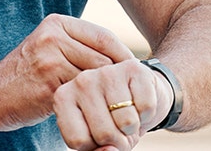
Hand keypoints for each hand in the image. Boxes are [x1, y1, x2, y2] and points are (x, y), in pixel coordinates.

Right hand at [0, 14, 134, 129]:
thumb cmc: (27, 74)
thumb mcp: (50, 47)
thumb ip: (79, 45)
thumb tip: (123, 58)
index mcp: (57, 23)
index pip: (103, 36)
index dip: (123, 56)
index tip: (135, 73)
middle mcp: (53, 37)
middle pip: (103, 57)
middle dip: (118, 77)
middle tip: (130, 94)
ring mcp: (50, 60)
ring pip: (95, 77)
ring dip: (108, 93)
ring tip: (117, 104)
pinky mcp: (49, 84)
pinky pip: (82, 95)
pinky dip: (93, 105)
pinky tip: (97, 112)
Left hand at [54, 59, 171, 150]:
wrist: (139, 94)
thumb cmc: (112, 120)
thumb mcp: (97, 139)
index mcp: (63, 98)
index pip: (79, 141)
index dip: (96, 146)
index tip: (99, 136)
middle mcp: (81, 81)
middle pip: (104, 134)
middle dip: (118, 139)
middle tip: (118, 127)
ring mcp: (106, 71)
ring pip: (126, 122)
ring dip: (133, 126)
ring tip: (128, 113)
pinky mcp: (132, 68)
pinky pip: (146, 108)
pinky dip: (147, 113)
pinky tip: (139, 102)